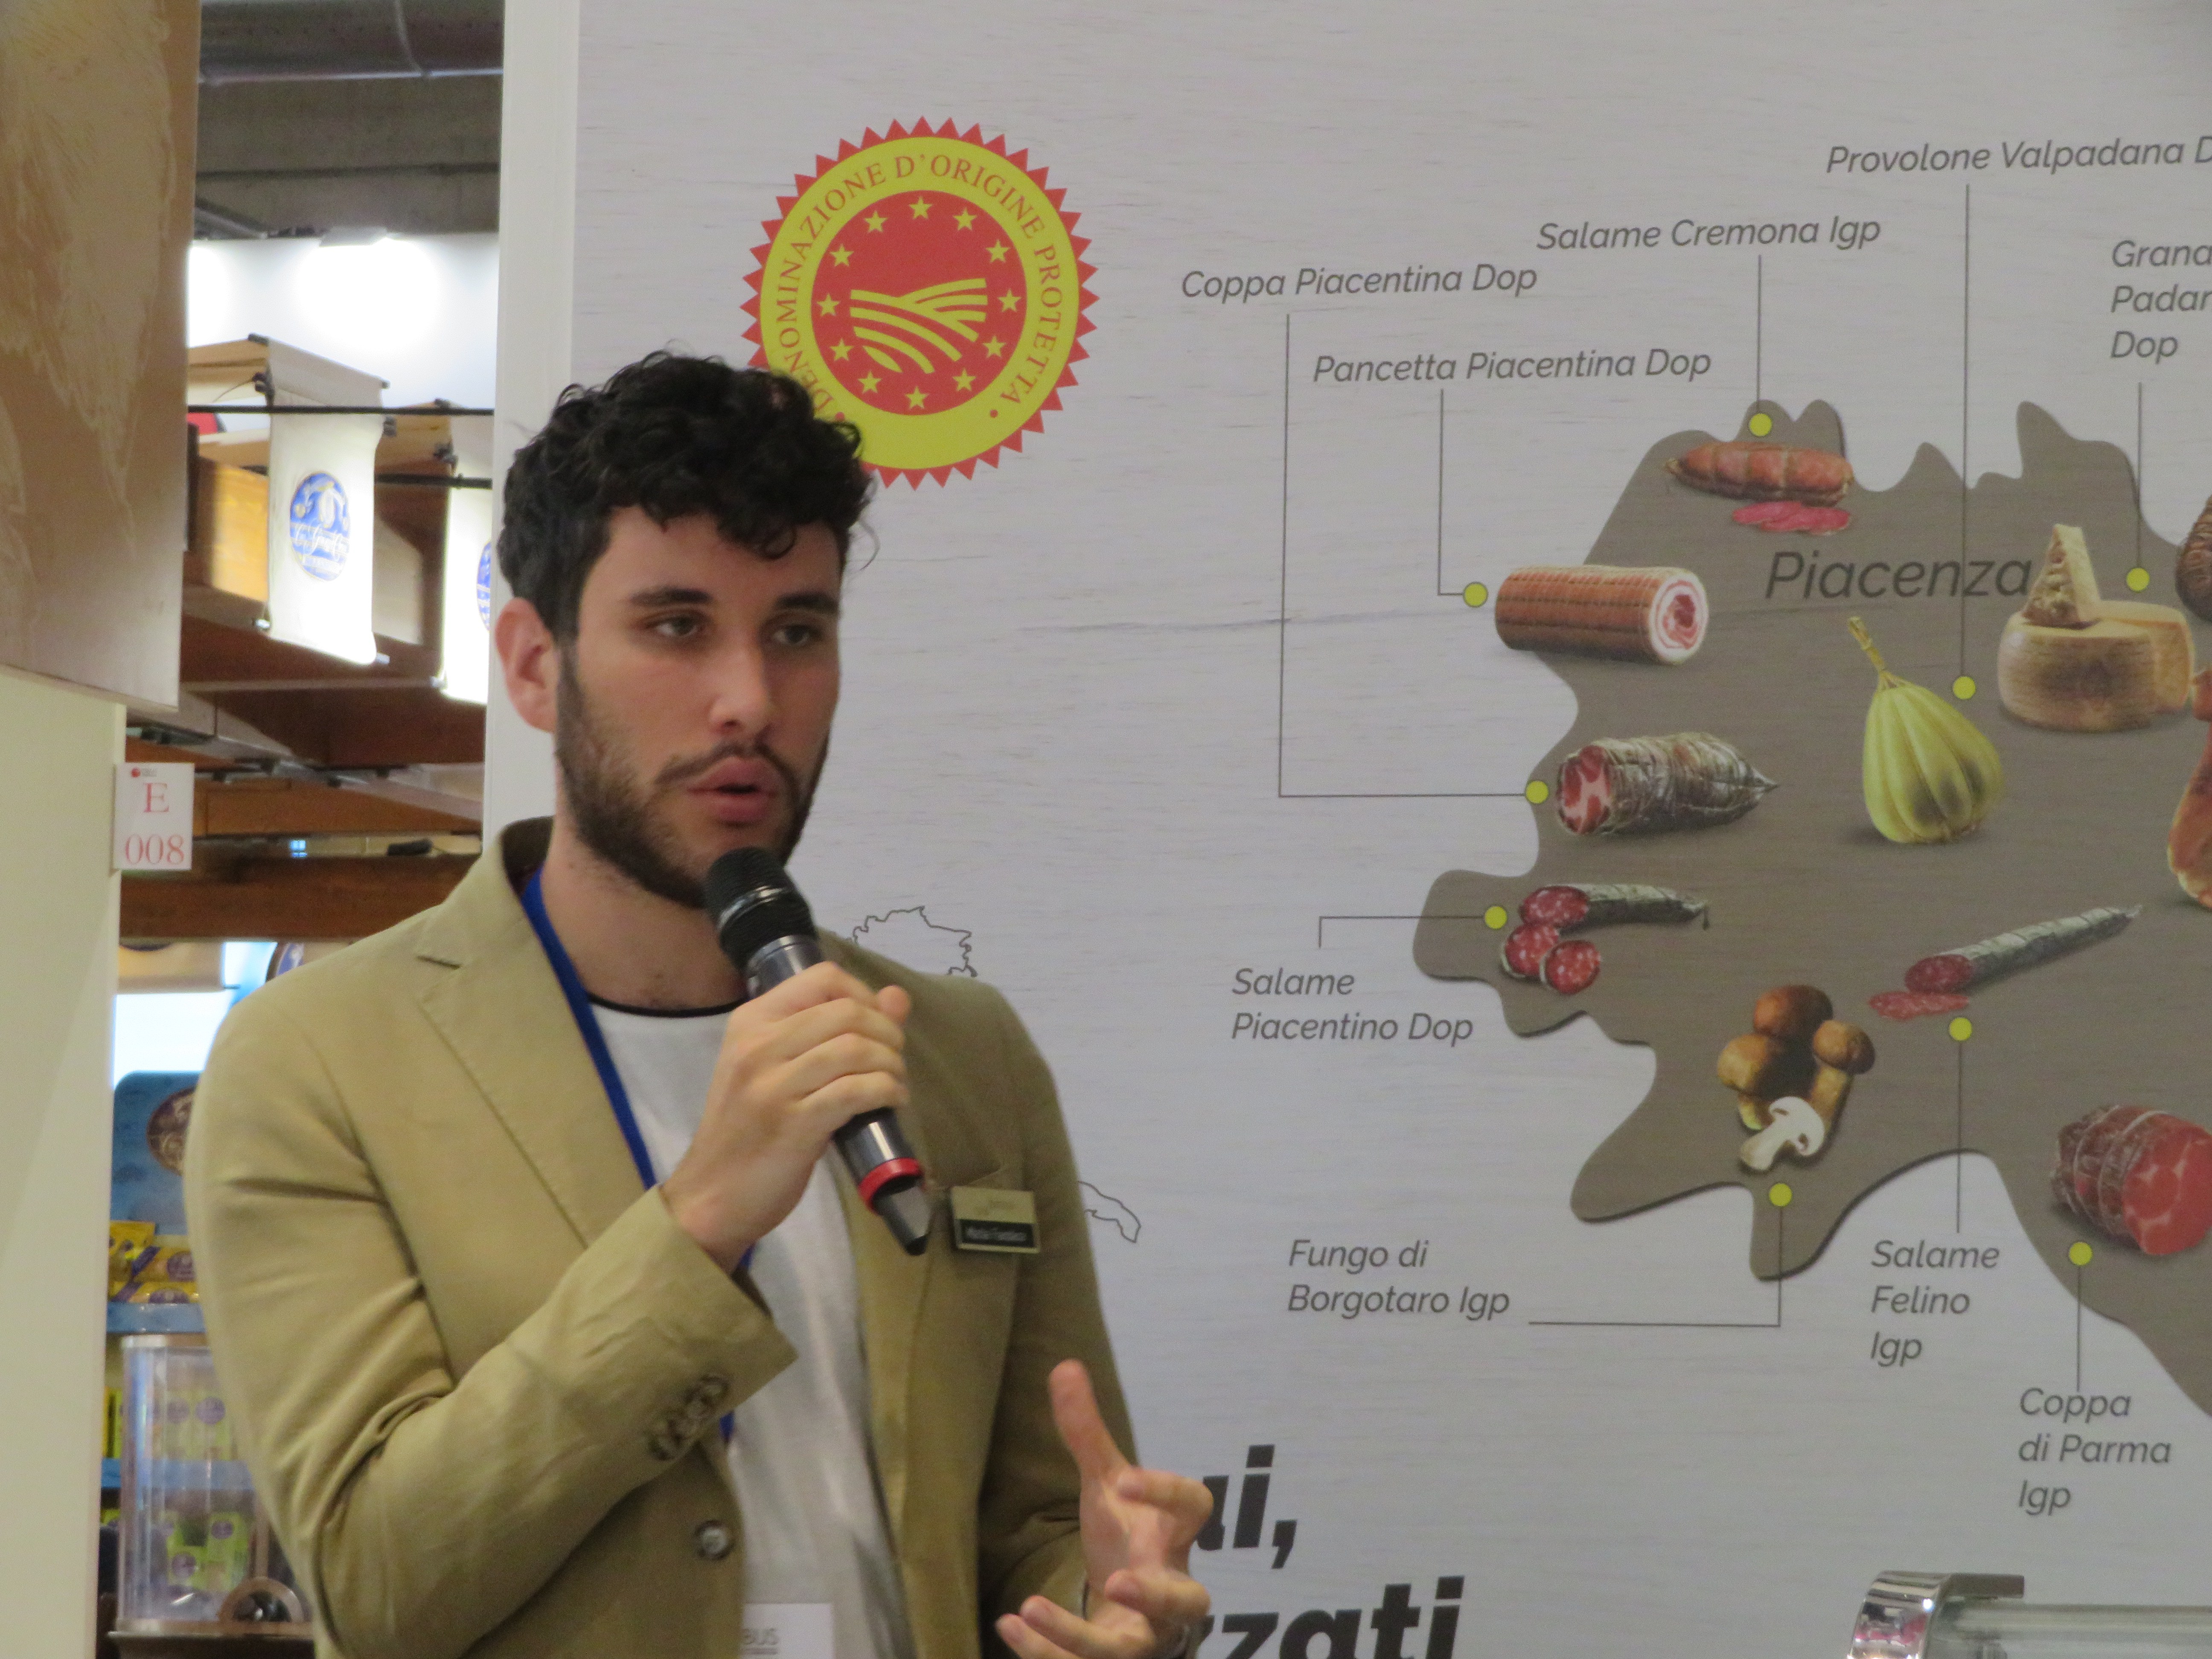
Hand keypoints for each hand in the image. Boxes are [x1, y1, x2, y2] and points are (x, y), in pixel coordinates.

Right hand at [660, 961, 911, 1270]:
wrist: (711, 1195)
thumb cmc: (748, 1131)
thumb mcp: (778, 1069)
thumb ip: (832, 1030)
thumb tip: (898, 997)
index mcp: (751, 1022)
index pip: (822, 978)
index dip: (865, 994)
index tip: (877, 1025)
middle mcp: (758, 1045)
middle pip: (847, 1012)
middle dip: (887, 1032)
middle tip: (893, 1059)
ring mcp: (773, 1085)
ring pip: (855, 1048)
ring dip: (891, 1063)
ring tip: (894, 1082)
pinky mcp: (793, 1124)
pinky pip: (856, 1090)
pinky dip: (886, 1091)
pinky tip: (891, 1101)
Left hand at [997, 1361, 1212, 1658]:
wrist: (1132, 1604)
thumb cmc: (1127, 1537)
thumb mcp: (1106, 1486)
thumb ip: (1087, 1434)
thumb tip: (1064, 1364)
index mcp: (1173, 1535)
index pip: (1194, 1509)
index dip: (1168, 1492)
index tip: (1127, 1479)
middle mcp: (1169, 1588)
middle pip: (1185, 1602)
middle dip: (1155, 1596)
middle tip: (1115, 1581)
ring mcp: (1144, 1632)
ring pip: (1127, 1649)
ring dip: (1079, 1637)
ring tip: (1033, 1607)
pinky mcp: (1115, 1657)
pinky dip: (1045, 1653)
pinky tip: (1008, 1626)